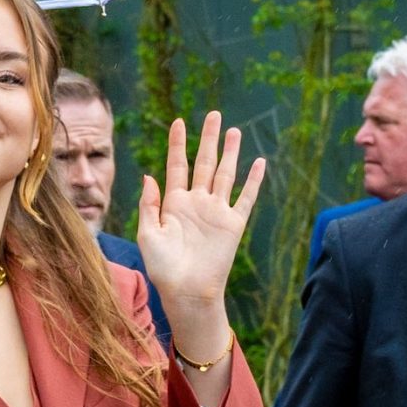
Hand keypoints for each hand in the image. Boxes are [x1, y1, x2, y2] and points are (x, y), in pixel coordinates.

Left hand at [137, 112, 264, 345]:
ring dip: (230, 153)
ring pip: (226, 174)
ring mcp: (216, 212)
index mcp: (173, 203)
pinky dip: (253, 181)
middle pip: (205, 163)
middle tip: (214, 115)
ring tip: (235, 130)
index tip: (179, 122)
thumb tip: (149, 175)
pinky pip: (245, 198)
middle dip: (209, 139)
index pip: (177, 165)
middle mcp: (197, 203)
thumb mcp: (147, 235)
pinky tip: (259, 162)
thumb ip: (149, 205)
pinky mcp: (233, 224)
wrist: (187, 292)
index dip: (178, 144)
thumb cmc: (163, 268)